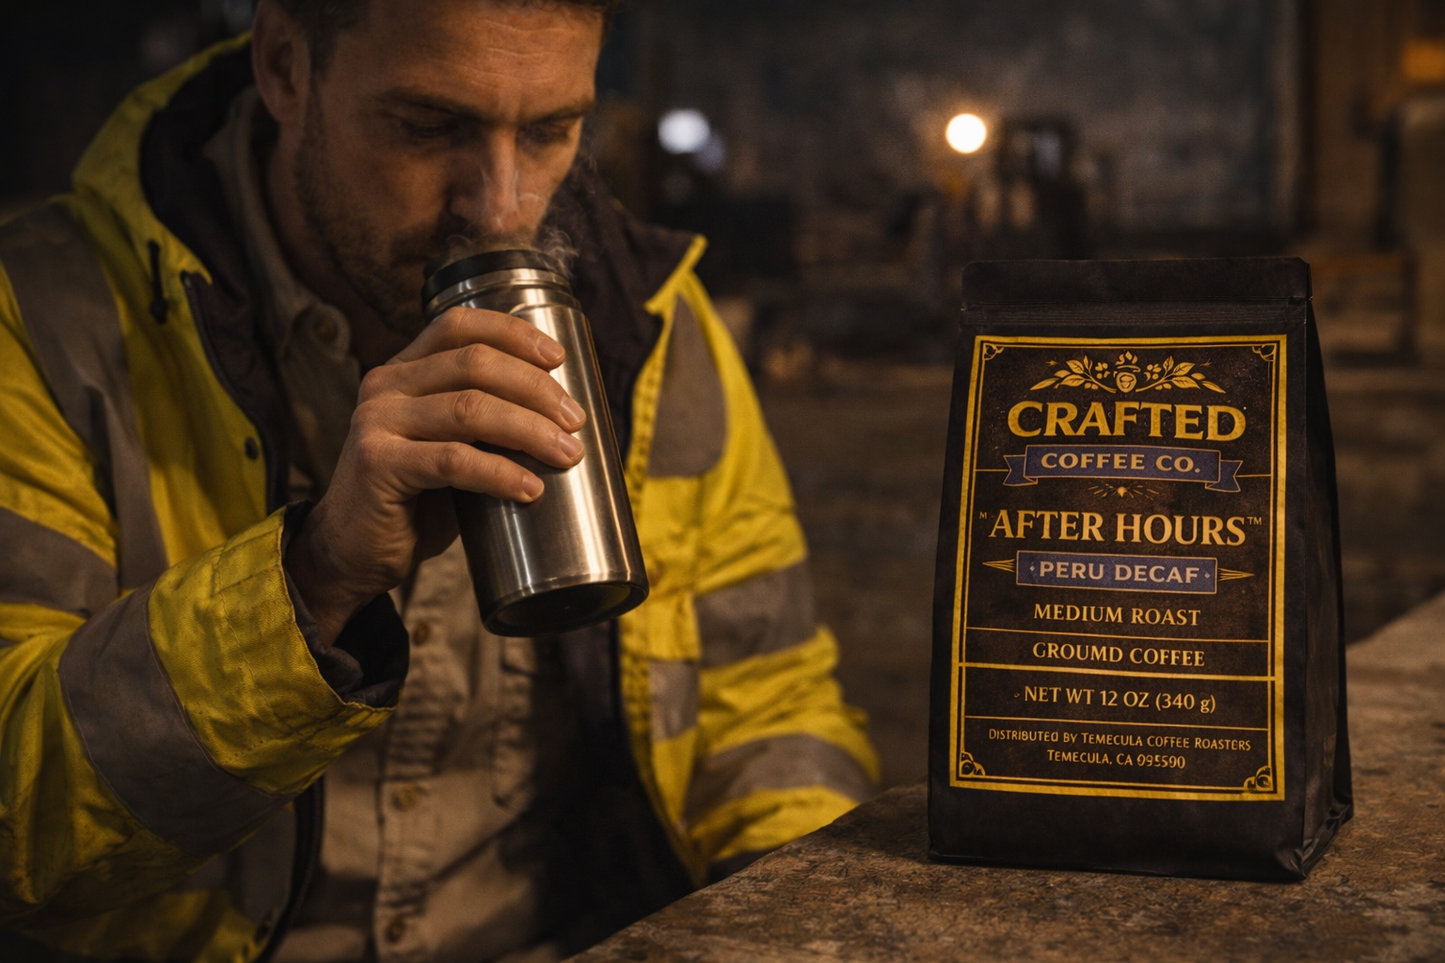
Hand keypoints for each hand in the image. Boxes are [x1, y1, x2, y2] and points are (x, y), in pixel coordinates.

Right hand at [285, 306, 586, 644]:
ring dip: (529, 430)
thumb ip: (486, 425)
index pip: (459, 327)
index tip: (558, 358)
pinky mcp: (376, 464)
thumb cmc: (416, 502)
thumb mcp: (452, 448)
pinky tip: (531, 488)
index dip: (512, 333)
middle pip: (474, 364)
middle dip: (536, 390)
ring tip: (567, 454)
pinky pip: (453, 460)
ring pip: (470, 409)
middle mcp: (385, 386)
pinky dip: (500, 473)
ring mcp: (376, 422)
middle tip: (576, 421)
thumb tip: (563, 418)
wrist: (353, 554)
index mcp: (404, 371)